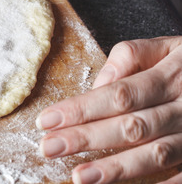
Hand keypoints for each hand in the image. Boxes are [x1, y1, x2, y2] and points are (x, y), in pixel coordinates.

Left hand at [36, 35, 181, 183]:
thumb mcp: (169, 45)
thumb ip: (130, 56)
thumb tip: (99, 84)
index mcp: (170, 75)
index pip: (118, 95)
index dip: (81, 109)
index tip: (46, 120)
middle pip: (131, 126)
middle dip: (86, 138)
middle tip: (49, 148)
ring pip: (156, 153)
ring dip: (116, 168)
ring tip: (80, 177)